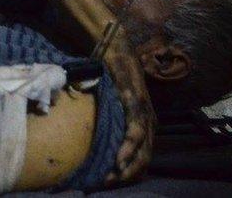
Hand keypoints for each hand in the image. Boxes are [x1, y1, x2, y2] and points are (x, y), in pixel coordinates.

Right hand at [100, 30, 155, 184]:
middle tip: (106, 184)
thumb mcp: (109, 103)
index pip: (141, 156)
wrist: (114, 48)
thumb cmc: (110, 75)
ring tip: (111, 179)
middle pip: (144, 159)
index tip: (108, 182)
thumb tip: (83, 136)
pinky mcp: (136, 103)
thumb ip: (106, 119)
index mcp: (144, 122)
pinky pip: (135, 131)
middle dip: (127, 176)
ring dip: (128, 168)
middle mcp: (149, 120)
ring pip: (143, 150)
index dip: (128, 173)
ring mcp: (144, 112)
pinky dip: (128, 148)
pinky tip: (119, 161)